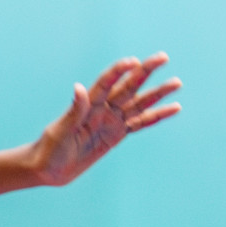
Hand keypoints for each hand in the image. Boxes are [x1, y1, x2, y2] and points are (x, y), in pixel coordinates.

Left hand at [29, 53, 180, 186]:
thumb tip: (79, 87)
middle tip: (163, 57)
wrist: (48, 169)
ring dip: (158, 93)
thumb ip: (74, 110)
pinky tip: (174, 108)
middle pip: (128, 86)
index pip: (106, 82)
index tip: (134, 61)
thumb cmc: (50, 148)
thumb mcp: (61, 130)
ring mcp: (112, 121)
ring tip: (177, 83)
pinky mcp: (117, 135)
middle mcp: (103, 109)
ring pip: (139, 103)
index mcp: (88, 105)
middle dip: (145, 72)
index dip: (119, 71)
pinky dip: (157, 116)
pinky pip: (141, 123)